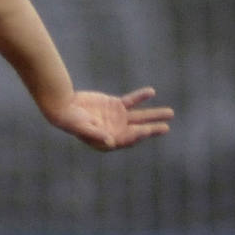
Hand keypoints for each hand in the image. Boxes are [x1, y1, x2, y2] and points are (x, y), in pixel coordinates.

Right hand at [48, 87, 173, 150]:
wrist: (63, 106)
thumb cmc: (70, 120)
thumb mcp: (82, 127)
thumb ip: (96, 134)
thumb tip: (111, 142)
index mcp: (108, 140)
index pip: (127, 139)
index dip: (137, 135)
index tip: (146, 130)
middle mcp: (115, 131)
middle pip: (137, 130)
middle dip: (152, 129)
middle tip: (165, 127)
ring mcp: (116, 118)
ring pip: (139, 116)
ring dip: (153, 115)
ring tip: (170, 113)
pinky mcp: (115, 105)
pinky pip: (131, 101)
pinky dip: (141, 97)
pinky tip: (151, 92)